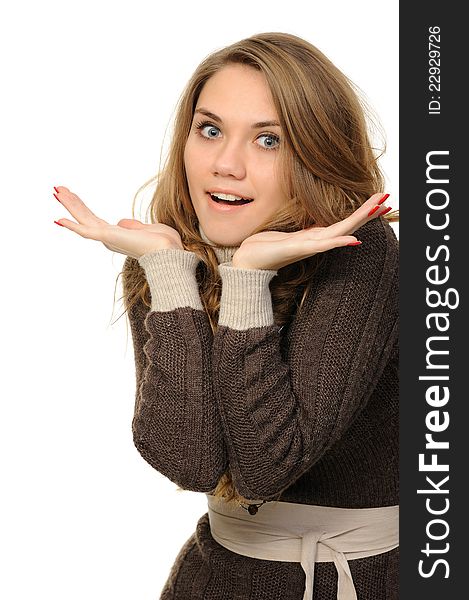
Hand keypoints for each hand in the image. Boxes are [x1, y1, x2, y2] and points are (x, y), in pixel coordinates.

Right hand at [53, 186, 182, 258]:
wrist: (168, 252)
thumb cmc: (163, 243)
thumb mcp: (146, 229)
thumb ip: (133, 226)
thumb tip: (121, 222)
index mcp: (117, 236)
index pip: (94, 220)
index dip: (82, 209)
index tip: (72, 196)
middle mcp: (109, 238)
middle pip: (85, 217)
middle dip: (72, 203)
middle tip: (58, 189)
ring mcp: (107, 238)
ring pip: (83, 220)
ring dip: (70, 205)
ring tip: (57, 191)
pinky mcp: (107, 237)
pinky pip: (86, 231)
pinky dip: (72, 226)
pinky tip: (59, 219)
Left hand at [231, 192, 391, 269]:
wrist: (249, 262)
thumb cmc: (265, 246)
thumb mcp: (287, 233)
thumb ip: (303, 229)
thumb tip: (314, 223)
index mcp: (315, 236)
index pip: (344, 222)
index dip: (362, 212)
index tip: (379, 200)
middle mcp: (316, 241)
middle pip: (348, 224)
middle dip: (368, 211)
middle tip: (387, 199)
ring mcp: (310, 246)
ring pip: (340, 231)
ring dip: (359, 221)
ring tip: (378, 209)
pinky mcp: (299, 249)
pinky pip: (323, 245)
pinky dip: (339, 241)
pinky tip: (353, 239)